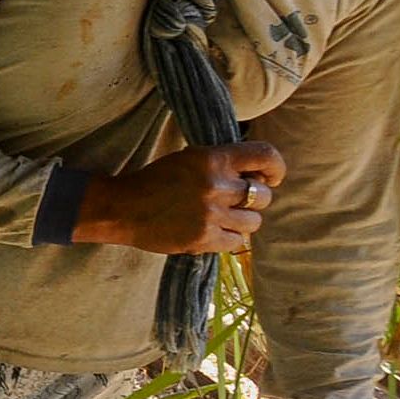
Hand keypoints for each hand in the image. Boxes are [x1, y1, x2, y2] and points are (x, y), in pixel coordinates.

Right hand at [73, 141, 285, 255]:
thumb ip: (222, 164)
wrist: (123, 208)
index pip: (265, 156)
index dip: (276, 169)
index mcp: (213, 158)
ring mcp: (211, 214)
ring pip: (253, 222)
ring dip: (243, 221)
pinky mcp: (204, 239)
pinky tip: (212, 231)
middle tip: (237, 202)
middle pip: (263, 196)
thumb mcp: (190, 159)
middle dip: (255, 200)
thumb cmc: (157, 181)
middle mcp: (216, 185)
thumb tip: (258, 175)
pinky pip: (236, 242)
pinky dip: (228, 238)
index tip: (271, 178)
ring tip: (223, 218)